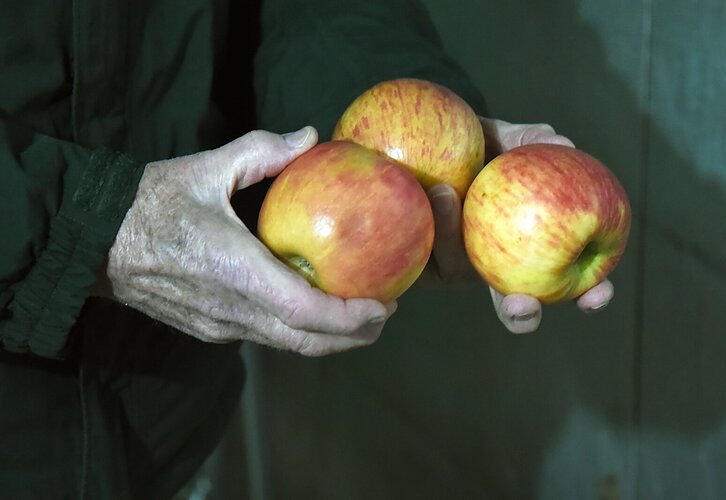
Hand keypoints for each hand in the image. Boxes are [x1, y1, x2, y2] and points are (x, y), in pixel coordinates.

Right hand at [103, 127, 395, 355]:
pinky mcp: (210, 330)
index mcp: (235, 271)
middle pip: (306, 343)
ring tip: (359, 314)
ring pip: (288, 346)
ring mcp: (219, 326)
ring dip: (330, 338)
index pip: (304, 312)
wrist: (93, 243)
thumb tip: (310, 137)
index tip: (383, 303)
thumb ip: (262, 151)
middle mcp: (232, 309)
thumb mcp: (207, 168)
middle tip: (384, 312)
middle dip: (353, 336)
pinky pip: (266, 338)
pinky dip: (300, 331)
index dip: (349, 316)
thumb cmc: (148, 203)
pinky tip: (313, 308)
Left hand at [421, 118, 613, 333]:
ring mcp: (455, 270)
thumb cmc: (474, 145)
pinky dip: (430, 223)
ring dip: (454, 239)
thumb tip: (562, 144)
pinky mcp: (418, 266)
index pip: (568, 283)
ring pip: (460, 272)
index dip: (588, 296)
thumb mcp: (504, 138)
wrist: (418, 145)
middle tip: (520, 303)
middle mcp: (495, 268)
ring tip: (446, 192)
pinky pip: (424, 254)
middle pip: (513, 308)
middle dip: (520, 313)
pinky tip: (429, 194)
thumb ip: (531, 140)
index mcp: (530, 249)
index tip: (598, 295)